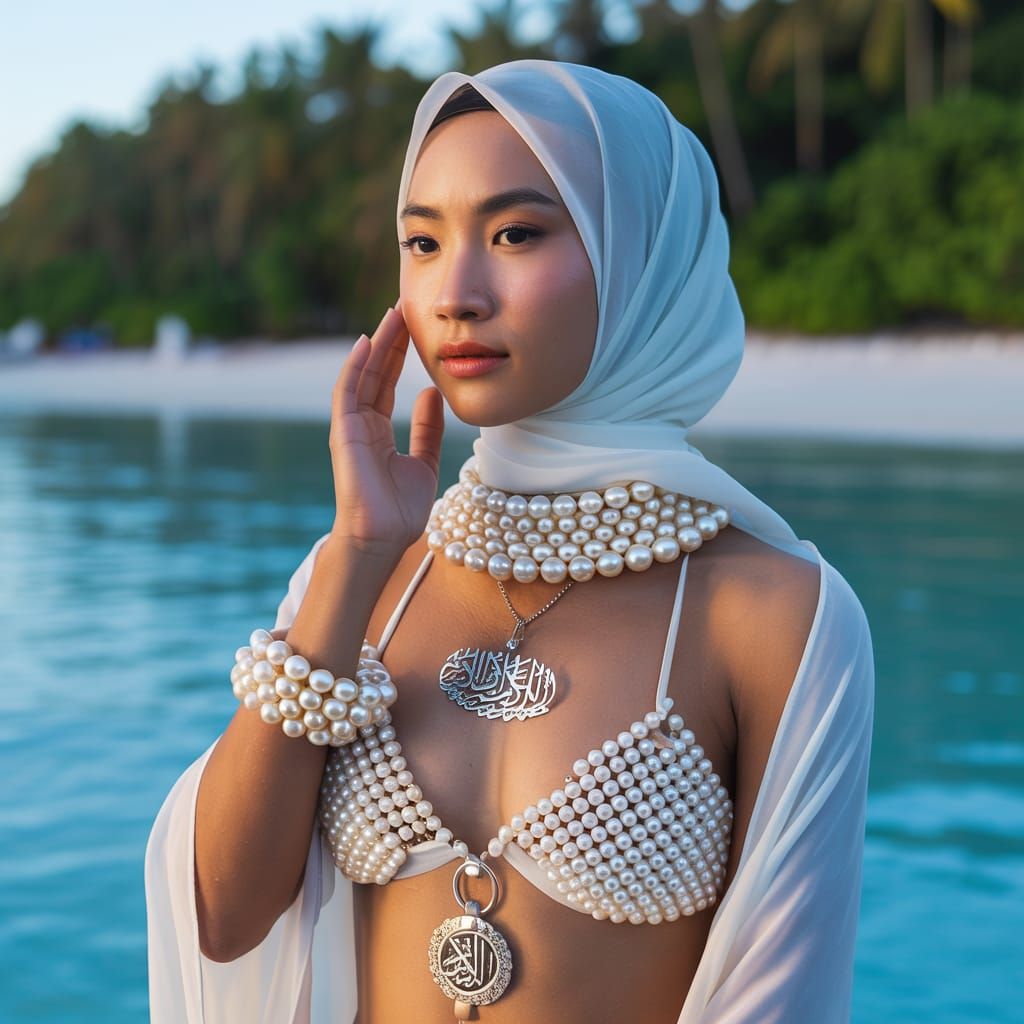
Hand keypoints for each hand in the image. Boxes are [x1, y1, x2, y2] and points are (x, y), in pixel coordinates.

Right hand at [328, 299, 444, 560]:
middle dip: (391, 338)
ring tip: (393, 313)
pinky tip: (366, 343)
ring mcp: (350, 426)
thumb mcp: (425, 462)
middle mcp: (362, 423)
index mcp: (378, 430)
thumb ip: (428, 430)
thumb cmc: (400, 510)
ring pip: (363, 375)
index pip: (390, 381)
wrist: (381, 539)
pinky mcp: (343, 433)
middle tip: (405, 305)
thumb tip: (432, 395)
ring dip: (377, 344)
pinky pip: (347, 393)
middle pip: (377, 371)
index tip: (418, 325)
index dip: (402, 352)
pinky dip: (354, 367)